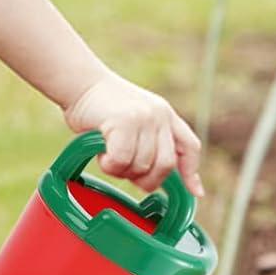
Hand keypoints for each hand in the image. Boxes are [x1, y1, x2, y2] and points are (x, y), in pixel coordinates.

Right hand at [62, 70, 204, 197]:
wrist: (80, 83)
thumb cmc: (100, 107)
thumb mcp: (133, 120)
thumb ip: (147, 142)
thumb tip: (151, 174)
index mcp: (165, 115)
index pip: (189, 146)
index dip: (191, 172)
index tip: (195, 192)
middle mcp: (160, 115)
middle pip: (166, 165)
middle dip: (146, 179)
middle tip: (125, 172)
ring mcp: (144, 117)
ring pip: (142, 165)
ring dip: (121, 171)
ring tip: (107, 156)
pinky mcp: (126, 121)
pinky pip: (122, 160)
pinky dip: (110, 165)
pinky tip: (102, 156)